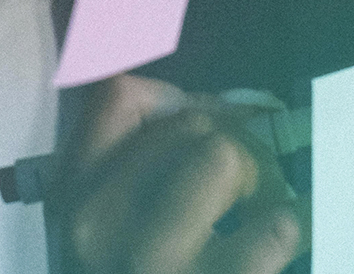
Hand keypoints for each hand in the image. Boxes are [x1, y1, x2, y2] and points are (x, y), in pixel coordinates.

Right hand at [47, 74, 302, 273]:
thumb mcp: (105, 234)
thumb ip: (128, 169)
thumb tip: (207, 110)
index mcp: (70, 200)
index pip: (115, 96)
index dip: (178, 97)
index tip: (206, 122)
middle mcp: (95, 225)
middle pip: (184, 124)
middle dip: (232, 141)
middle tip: (250, 178)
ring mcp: (150, 264)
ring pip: (217, 157)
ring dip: (257, 180)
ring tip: (266, 211)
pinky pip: (266, 230)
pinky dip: (284, 229)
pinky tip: (280, 239)